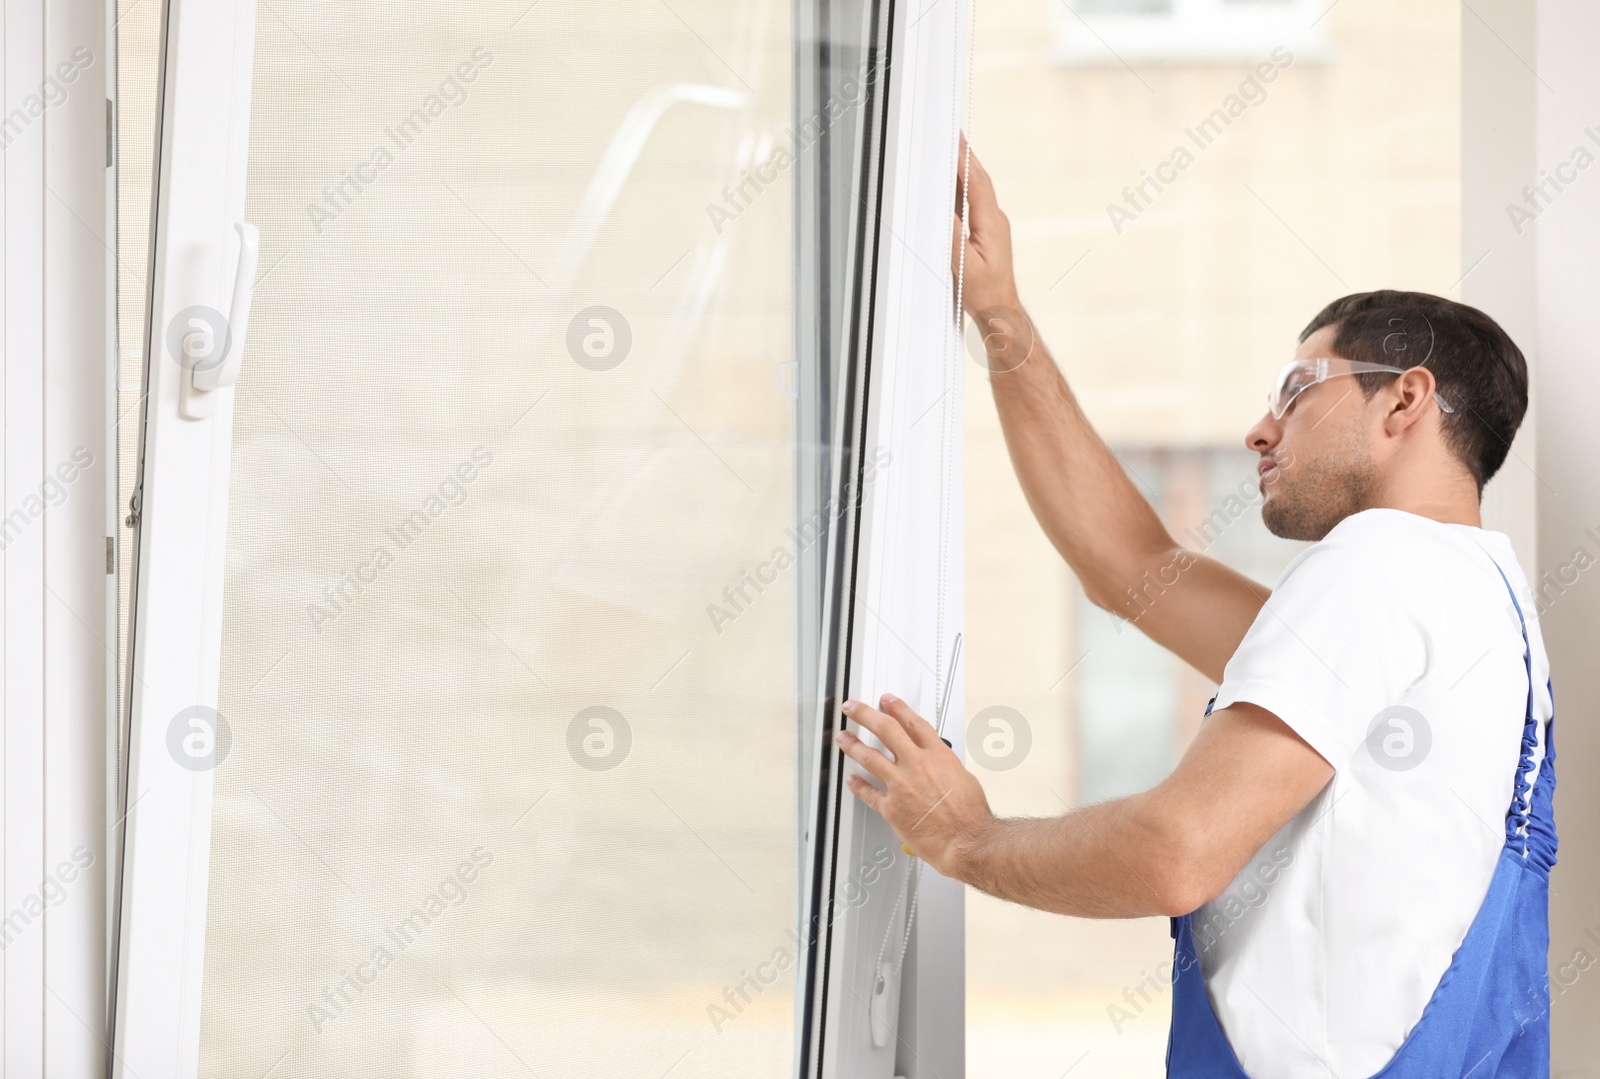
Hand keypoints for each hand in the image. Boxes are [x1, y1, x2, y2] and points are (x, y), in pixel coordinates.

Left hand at [836, 693, 994, 880]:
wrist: (967, 841)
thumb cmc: (970, 816)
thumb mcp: (964, 779)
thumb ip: (945, 767)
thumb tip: (938, 765)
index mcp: (938, 755)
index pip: (913, 723)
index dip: (898, 708)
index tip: (887, 701)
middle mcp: (917, 765)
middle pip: (886, 729)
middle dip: (866, 714)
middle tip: (853, 708)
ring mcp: (901, 785)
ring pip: (870, 757)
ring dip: (853, 745)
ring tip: (843, 737)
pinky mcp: (891, 808)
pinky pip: (868, 793)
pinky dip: (857, 785)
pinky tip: (851, 779)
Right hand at [952, 135, 1018, 317]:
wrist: (999, 309)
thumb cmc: (982, 293)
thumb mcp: (961, 264)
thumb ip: (950, 232)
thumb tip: (939, 206)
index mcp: (991, 223)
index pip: (976, 181)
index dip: (964, 158)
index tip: (954, 138)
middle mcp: (994, 219)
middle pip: (978, 179)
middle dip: (965, 155)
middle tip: (952, 133)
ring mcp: (992, 225)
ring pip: (976, 188)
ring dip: (964, 168)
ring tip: (951, 149)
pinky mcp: (986, 232)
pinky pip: (973, 202)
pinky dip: (962, 187)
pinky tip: (953, 181)